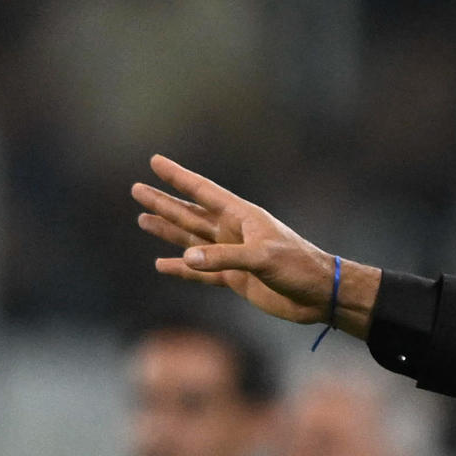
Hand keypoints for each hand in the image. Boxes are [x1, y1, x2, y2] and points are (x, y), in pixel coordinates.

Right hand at [132, 155, 378, 334]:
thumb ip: (225, 257)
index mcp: (243, 217)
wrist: (319, 295)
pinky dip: (182, 269)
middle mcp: (234, 232)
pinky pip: (201, 272)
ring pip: (192, 240)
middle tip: (136, 189)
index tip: (155, 161)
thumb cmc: (299, 267)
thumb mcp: (262, 258)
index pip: (204, 191)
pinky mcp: (235, 279)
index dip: (179, 177)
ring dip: (168, 230)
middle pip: (191, 213)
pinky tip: (162, 265)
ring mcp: (233, 256)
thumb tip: (186, 256)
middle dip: (164, 202)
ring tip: (142, 219)